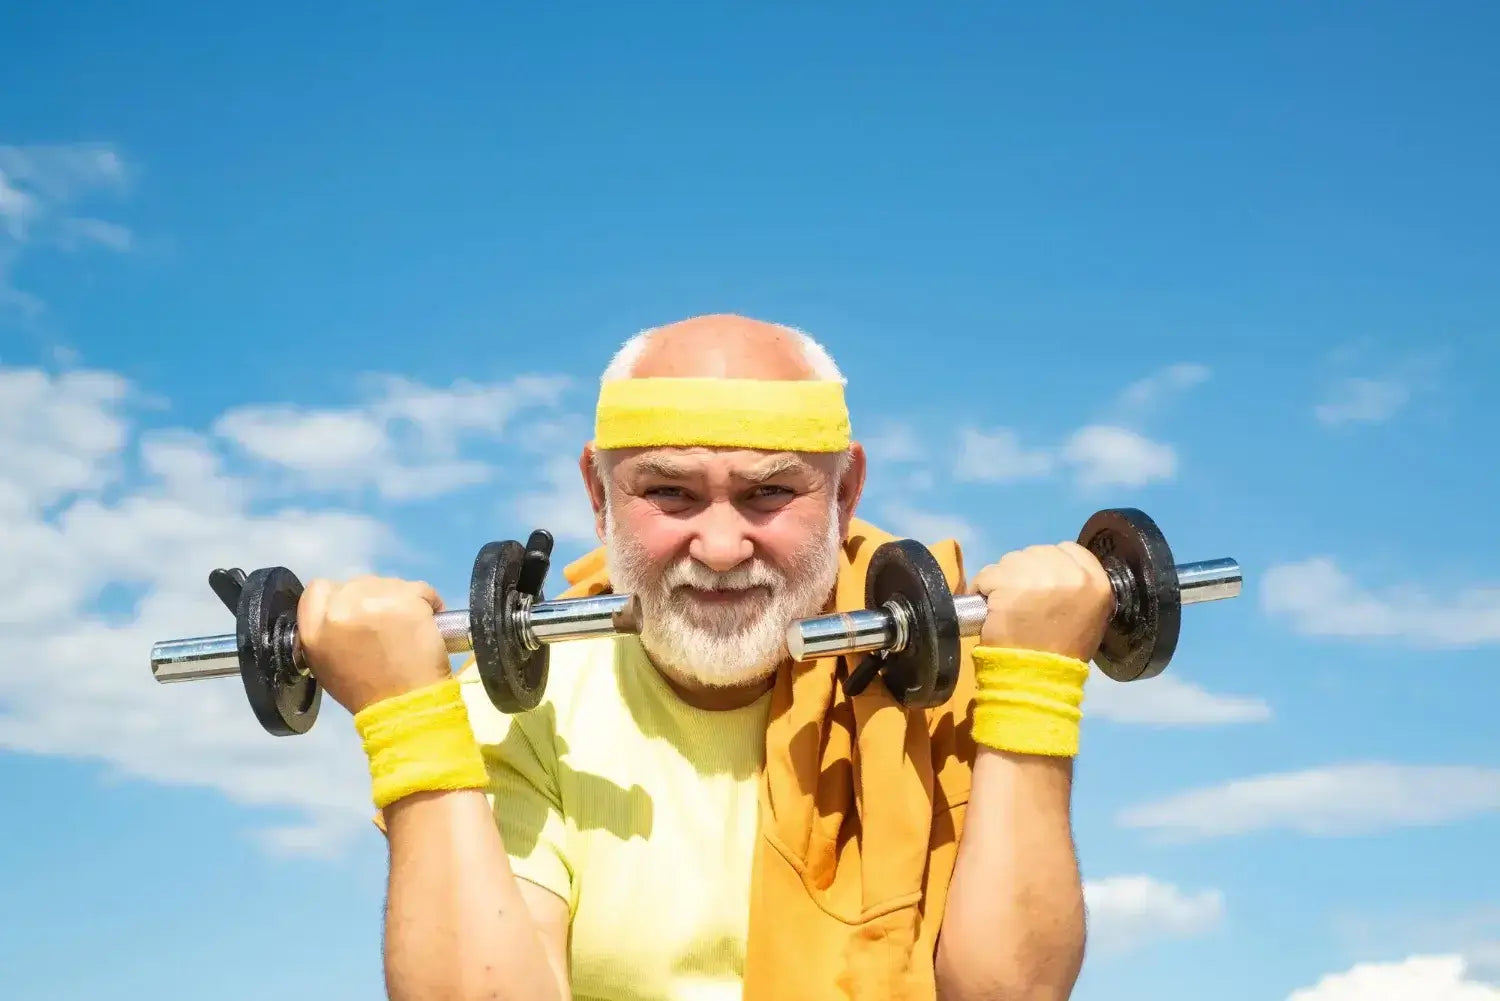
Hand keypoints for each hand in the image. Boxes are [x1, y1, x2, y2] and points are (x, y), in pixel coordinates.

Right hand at [296, 575, 453, 715]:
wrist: (405, 708)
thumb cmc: (368, 693)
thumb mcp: (326, 664)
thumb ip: (326, 631)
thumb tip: (339, 612)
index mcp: (314, 629)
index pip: (320, 589)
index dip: (341, 596)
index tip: (358, 610)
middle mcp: (339, 610)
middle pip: (358, 583)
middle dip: (375, 599)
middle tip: (388, 625)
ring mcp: (373, 603)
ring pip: (390, 583)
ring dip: (401, 599)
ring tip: (408, 628)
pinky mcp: (406, 601)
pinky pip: (420, 589)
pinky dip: (428, 601)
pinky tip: (428, 622)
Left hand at [968, 542, 1114, 662]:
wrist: (1039, 681)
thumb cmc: (1062, 654)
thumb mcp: (1089, 616)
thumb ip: (1077, 587)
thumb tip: (1053, 570)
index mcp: (1097, 582)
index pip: (1068, 550)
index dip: (1049, 564)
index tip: (1040, 584)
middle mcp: (1071, 574)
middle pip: (1037, 553)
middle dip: (1024, 572)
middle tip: (1021, 601)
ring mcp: (1039, 577)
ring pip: (1011, 561)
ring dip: (1003, 580)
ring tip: (1008, 608)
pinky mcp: (1009, 585)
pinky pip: (988, 575)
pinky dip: (983, 589)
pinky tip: (991, 609)